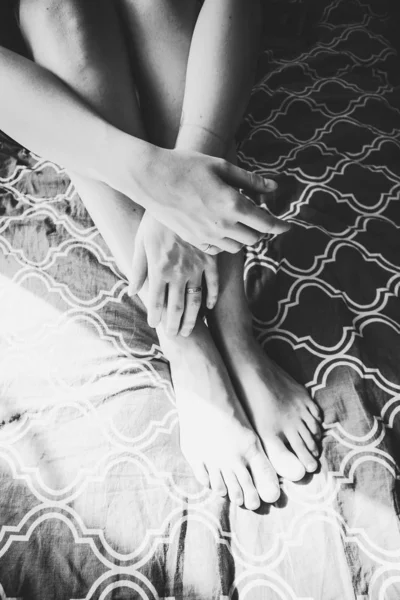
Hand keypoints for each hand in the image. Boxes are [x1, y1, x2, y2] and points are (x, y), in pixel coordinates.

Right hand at [129, 146, 287, 253]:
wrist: (150, 178)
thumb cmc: (186, 166)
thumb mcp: (221, 166)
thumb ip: (250, 180)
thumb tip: (274, 188)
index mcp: (232, 204)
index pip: (266, 223)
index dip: (280, 226)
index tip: (288, 227)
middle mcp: (221, 224)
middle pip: (254, 239)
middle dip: (262, 231)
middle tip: (262, 221)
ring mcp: (206, 235)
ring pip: (237, 247)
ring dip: (245, 237)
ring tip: (241, 223)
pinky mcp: (194, 240)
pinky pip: (218, 249)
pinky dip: (226, 242)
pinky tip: (223, 229)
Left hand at [129, 212, 218, 336]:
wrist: (180, 196)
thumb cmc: (156, 219)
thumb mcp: (141, 242)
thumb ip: (138, 269)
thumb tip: (132, 291)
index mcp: (158, 269)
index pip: (156, 302)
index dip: (156, 317)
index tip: (156, 326)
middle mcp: (177, 272)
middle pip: (176, 307)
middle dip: (175, 325)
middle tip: (175, 336)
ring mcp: (196, 266)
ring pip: (195, 300)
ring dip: (193, 318)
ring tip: (191, 331)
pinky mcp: (211, 259)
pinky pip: (213, 283)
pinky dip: (212, 297)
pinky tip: (209, 307)